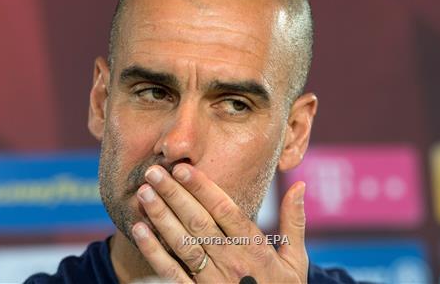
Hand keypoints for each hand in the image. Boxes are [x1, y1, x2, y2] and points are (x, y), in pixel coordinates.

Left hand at [131, 163, 307, 282]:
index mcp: (255, 249)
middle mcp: (232, 262)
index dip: (203, 188)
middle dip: (174, 194)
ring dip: (161, 217)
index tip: (183, 168)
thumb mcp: (296, 261)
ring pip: (183, 244)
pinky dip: (153, 252)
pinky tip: (139, 230)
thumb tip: (300, 185)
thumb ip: (294, 221)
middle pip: (199, 222)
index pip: (225, 211)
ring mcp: (212, 282)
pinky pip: (171, 274)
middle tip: (154, 171)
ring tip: (144, 193)